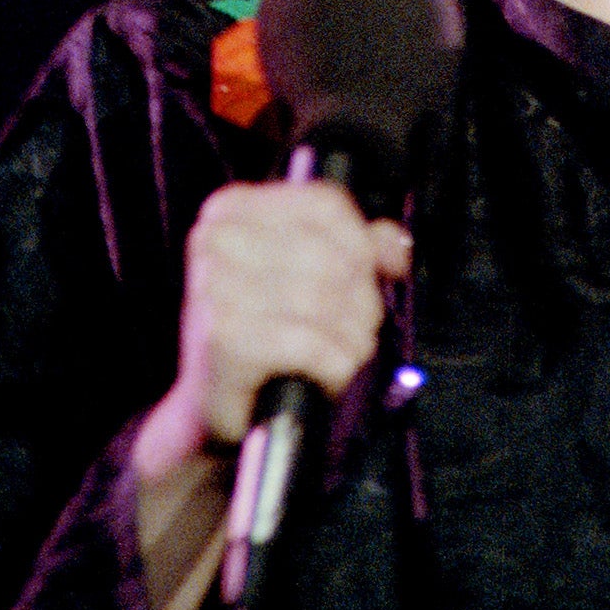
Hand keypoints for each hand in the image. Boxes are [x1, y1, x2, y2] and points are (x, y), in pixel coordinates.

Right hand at [136, 179, 412, 478]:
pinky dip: (335, 366)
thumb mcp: (305, 273)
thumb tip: (397, 247)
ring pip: (326, 301)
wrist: (213, 405)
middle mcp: (215, 239)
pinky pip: (311, 344)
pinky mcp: (223, 337)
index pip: (324, 204)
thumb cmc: (263, 330)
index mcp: (232, 208)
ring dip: (353, 337)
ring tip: (346, 354)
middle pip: (331, 256)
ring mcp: (214, 287)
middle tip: (360, 330)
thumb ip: (356, 247)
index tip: (377, 273)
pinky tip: (328, 376)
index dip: (364, 242)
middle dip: (362, 300)